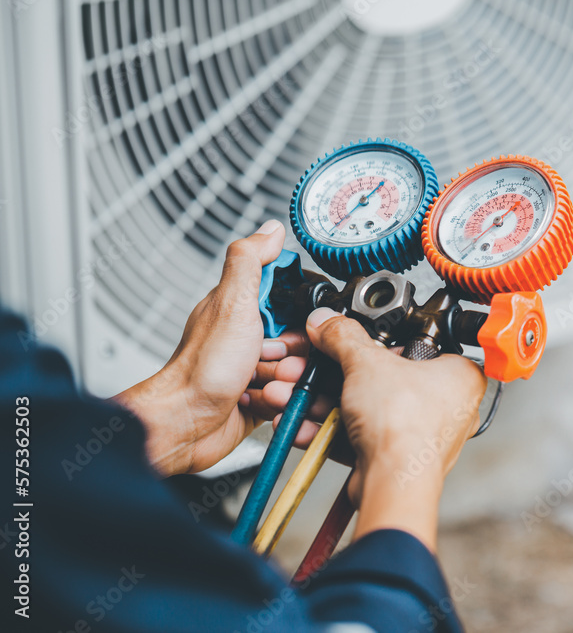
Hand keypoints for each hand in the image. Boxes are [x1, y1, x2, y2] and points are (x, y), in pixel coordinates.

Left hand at [113, 221, 310, 476]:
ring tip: (262, 385)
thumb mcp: (232, 303)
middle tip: (269, 359)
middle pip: (303, 339)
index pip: (294, 299)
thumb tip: (270, 230)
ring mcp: (256, 368)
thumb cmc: (202, 369)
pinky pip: (292, 396)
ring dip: (287, 381)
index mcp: (244, 307)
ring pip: (299, 370)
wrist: (186, 424)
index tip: (290, 325)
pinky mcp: (262, 397)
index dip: (301, 314)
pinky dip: (282, 402)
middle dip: (295, 355)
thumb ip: (251, 261)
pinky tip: (262, 402)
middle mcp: (250, 336)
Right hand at [300, 308, 486, 550]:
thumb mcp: (367, 363)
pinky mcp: (397, 457)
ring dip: (322, 402)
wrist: (394, 483)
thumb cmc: (406, 426)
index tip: (347, 339)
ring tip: (292, 394)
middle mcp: (446, 406)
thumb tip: (328, 321)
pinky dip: (329, 429)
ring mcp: (421, 434)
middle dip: (332, 375)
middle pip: (380, 378)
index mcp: (459, 374)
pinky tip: (300, 423)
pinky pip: (360, 435)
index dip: (377, 341)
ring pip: (365, 408)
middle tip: (308, 367)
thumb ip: (343, 337)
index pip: (415, 344)